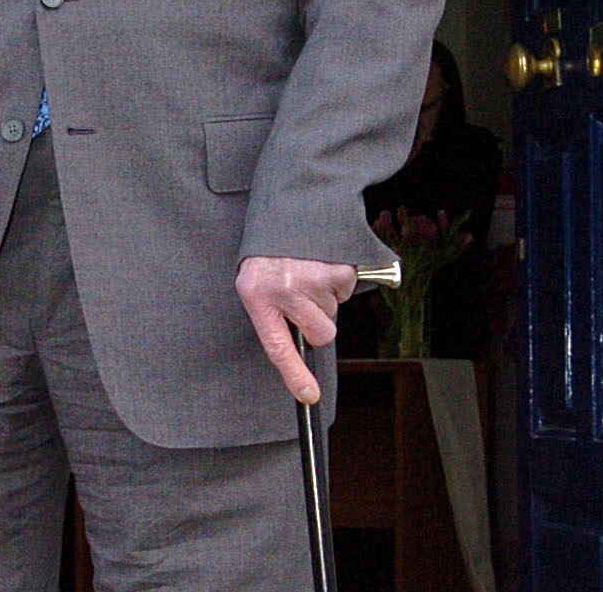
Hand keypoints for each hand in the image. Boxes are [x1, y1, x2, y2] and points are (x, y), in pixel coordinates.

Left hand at [235, 255, 356, 403]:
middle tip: (302, 293)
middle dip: (317, 320)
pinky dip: (338, 278)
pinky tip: (320, 260)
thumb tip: (301, 350)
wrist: (287, 206)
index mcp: (258, 295)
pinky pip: (345, 288)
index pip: (277, 347)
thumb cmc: (270, 249)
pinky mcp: (335, 267)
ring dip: (325, 293)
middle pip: (321, 332)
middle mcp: (284, 289)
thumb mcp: (257, 280)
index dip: (294, 375)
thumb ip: (274, 314)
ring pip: (333, 310)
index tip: (309, 395)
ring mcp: (311, 279)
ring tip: (307, 268)